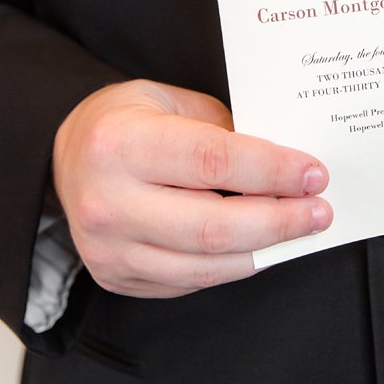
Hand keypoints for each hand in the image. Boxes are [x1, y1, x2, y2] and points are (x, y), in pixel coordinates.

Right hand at [52, 79, 330, 296]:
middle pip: (215, 226)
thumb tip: (286, 164)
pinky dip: (232, 265)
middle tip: (318, 210)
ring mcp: (108, 248)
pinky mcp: (115, 277)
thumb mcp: (168, 101)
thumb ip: (222, 130)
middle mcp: (108, 201)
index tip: (313, 174)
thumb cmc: (122, 124)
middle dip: (280, 221)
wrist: (65, 159)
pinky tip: (254, 246)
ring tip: (296, 229)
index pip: (212, 161)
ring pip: (207, 265)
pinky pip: (190, 282)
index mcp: (119, 143)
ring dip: (264, 249)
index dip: (272, 170)